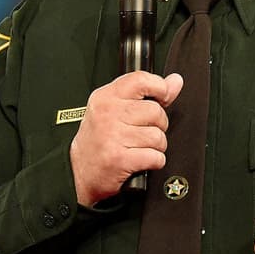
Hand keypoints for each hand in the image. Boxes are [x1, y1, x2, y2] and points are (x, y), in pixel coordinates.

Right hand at [69, 71, 183, 206]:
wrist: (79, 173)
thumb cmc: (98, 140)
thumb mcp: (116, 110)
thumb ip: (148, 94)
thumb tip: (175, 81)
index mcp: (105, 97)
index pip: (141, 80)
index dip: (159, 88)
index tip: (162, 98)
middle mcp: (107, 114)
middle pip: (155, 111)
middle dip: (158, 125)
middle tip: (143, 132)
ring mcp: (113, 136)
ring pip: (158, 137)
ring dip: (156, 147)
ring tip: (139, 148)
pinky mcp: (119, 159)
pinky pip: (156, 157)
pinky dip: (154, 162)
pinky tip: (140, 160)